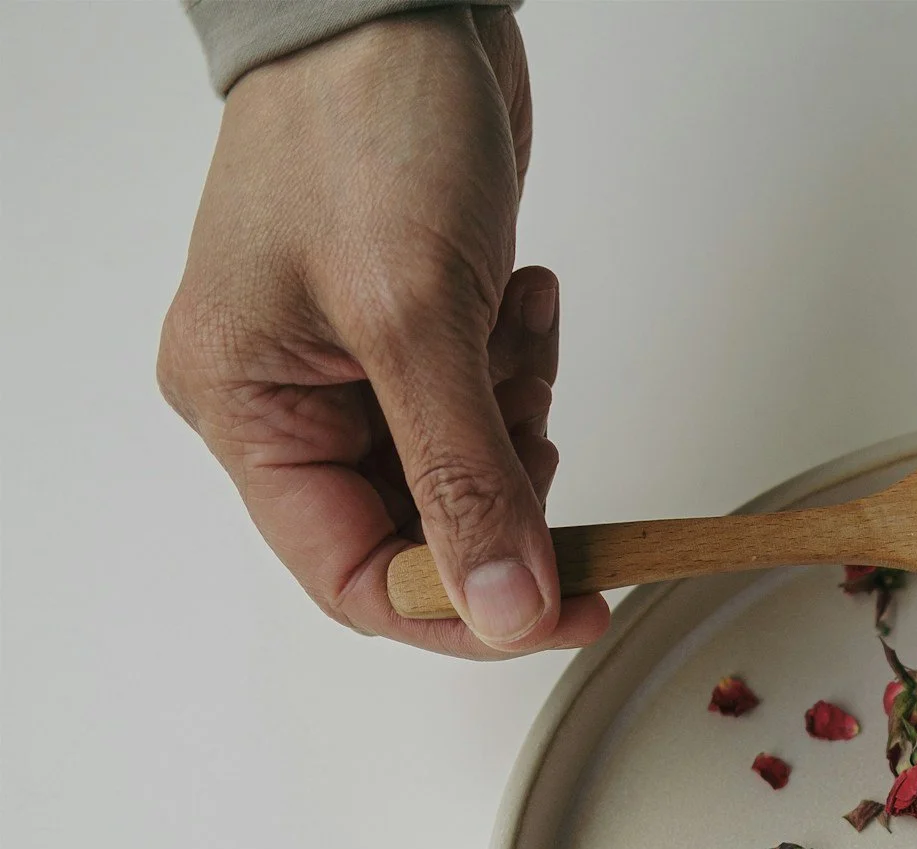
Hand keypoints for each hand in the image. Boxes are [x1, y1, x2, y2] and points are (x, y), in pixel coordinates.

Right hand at [158, 7, 605, 656]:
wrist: (401, 3)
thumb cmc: (364, 124)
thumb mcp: (416, 321)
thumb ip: (464, 477)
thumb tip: (499, 607)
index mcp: (245, 408)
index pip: (354, 575)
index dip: (464, 612)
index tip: (565, 610)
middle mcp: (288, 398)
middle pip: (420, 527)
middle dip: (502, 498)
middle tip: (550, 451)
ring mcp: (353, 364)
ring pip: (468, 468)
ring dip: (519, 417)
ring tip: (513, 327)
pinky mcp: (416, 328)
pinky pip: (489, 401)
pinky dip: (523, 363)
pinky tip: (520, 288)